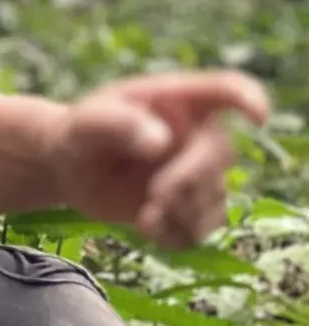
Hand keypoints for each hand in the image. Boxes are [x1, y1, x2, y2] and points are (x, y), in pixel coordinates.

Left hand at [50, 70, 269, 247]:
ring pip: (214, 198)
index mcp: (178, 100)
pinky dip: (178, 236)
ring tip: (145, 218)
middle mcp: (196, 134)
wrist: (68, 167)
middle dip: (191, 178)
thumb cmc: (81, 131)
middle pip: (219, 155)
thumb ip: (118, 123)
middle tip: (156, 195)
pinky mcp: (187, 207)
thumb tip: (160, 140)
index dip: (247, 98)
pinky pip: (200, 229)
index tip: (258, 114)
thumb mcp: (87, 121)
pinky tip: (149, 230)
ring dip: (183, 213)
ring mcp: (196, 173)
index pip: (224, 89)